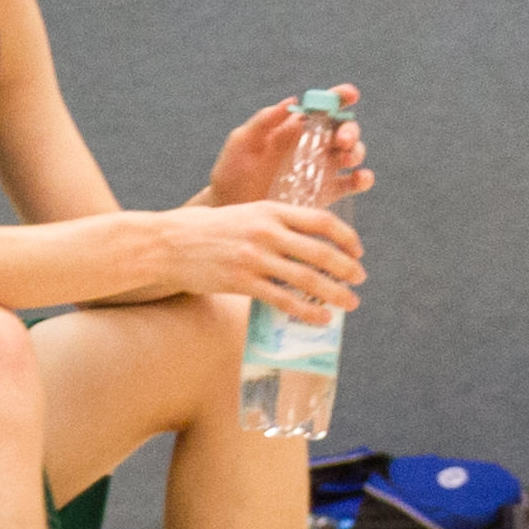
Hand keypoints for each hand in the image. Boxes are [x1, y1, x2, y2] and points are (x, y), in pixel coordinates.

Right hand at [135, 200, 364, 319]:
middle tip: (359, 279)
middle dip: (347, 268)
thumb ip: (274, 223)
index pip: (321, 221)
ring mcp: (254, 258)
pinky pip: (283, 300)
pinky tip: (321, 318)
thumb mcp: (244, 213)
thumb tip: (306, 242)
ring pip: (306, 278)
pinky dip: (307, 311)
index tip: (357, 250)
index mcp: (270, 210)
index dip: (346, 237)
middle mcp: (266, 232)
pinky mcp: (242, 282)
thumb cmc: (207, 228)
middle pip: (320, 252)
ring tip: (350, 303)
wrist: (169, 243)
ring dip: (334, 293)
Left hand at [203, 86, 369, 209]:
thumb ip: (264, 121)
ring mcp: (321, 169)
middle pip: (343, 130)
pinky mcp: (326, 193)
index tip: (349, 94)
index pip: (321, 107)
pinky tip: (359, 179)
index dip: (338, 97)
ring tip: (346, 158)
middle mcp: (312, 146)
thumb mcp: (242, 142)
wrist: (229, 208)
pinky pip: (351, 184)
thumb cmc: (231, 172)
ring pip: (352, 154)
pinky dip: (362, 179)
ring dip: (357, 152)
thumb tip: (292, 101)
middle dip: (349, 130)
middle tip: (342, 139)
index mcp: (294, 128)